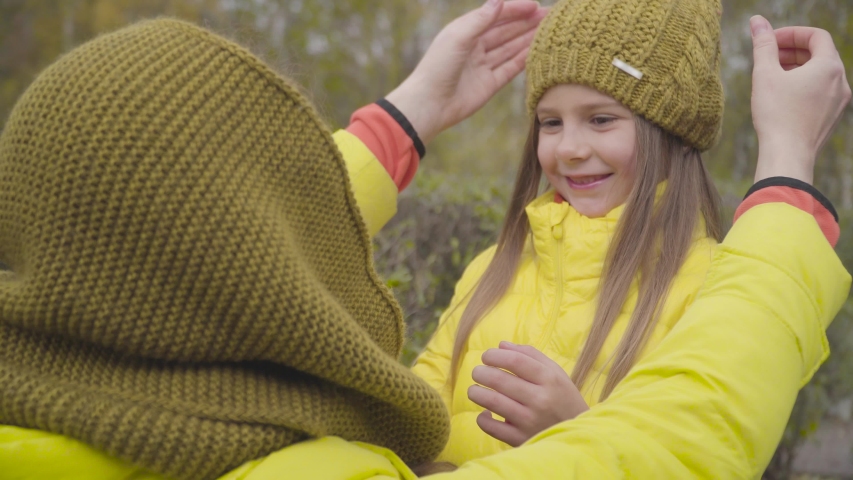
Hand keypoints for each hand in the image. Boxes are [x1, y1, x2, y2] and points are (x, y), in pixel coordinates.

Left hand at [385, 0, 547, 144]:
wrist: (430, 104)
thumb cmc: (438, 67)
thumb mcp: (458, 37)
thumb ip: (480, 19)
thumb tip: (499, 0)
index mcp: (465, 31)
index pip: (495, 16)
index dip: (515, 9)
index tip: (535, 5)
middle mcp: (475, 47)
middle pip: (506, 31)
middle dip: (527, 22)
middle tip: (550, 15)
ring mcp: (483, 66)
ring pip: (511, 49)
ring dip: (529, 39)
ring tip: (550, 30)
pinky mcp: (490, 84)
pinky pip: (511, 68)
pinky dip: (524, 59)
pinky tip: (539, 51)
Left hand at [467, 341, 588, 446]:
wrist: (577, 435)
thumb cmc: (563, 398)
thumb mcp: (556, 373)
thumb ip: (531, 355)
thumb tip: (501, 345)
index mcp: (549, 379)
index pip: (515, 360)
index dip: (494, 355)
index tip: (486, 356)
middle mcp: (540, 399)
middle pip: (499, 379)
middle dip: (480, 372)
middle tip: (478, 372)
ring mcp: (530, 421)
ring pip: (491, 402)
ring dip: (475, 392)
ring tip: (475, 390)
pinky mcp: (521, 439)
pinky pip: (491, 427)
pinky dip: (482, 418)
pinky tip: (486, 413)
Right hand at [750, 16, 851, 183]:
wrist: (788, 156)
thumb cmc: (776, 115)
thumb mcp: (765, 74)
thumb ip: (763, 44)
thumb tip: (757, 21)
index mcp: (829, 66)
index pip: (816, 36)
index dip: (791, 34)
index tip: (770, 40)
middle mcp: (841, 82)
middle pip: (819, 54)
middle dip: (792, 51)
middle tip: (767, 56)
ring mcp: (839, 102)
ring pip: (820, 74)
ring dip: (797, 69)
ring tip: (771, 77)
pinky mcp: (831, 118)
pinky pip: (820, 92)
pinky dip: (803, 86)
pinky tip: (781, 98)